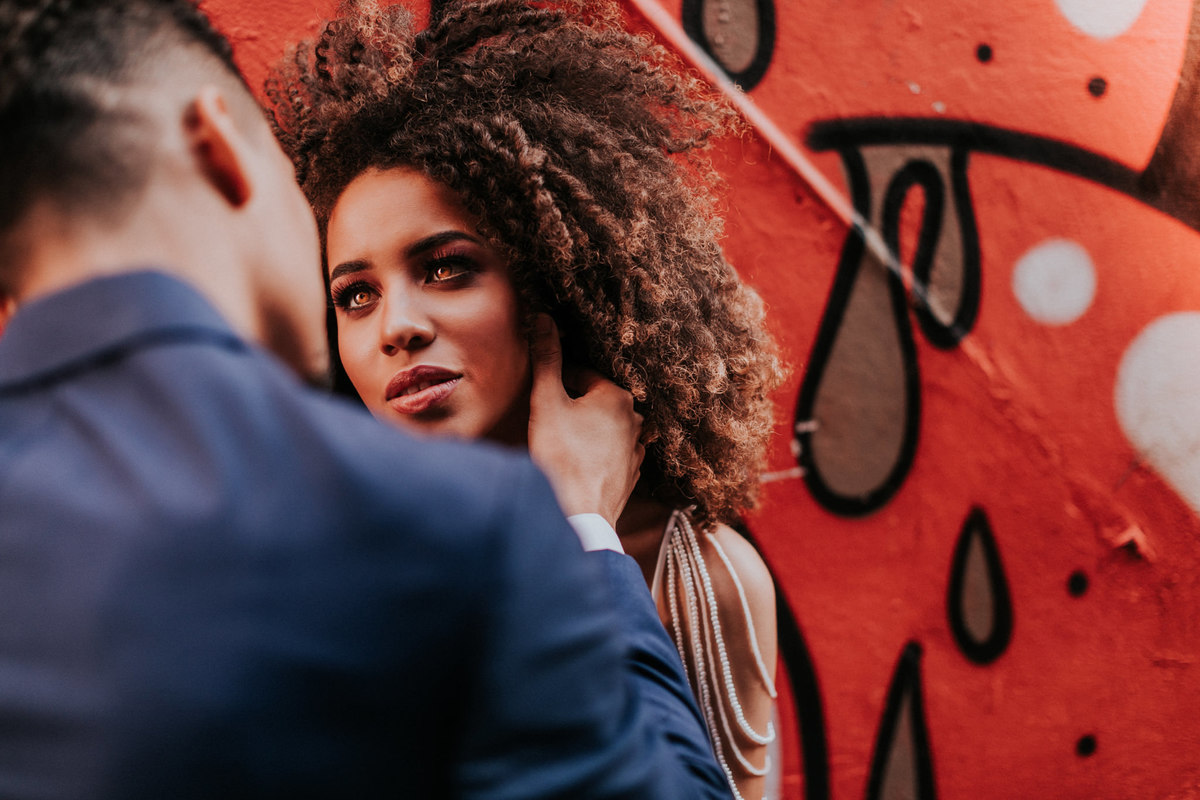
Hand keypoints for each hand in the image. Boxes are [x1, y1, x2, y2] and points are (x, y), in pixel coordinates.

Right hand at [527, 314, 643, 526]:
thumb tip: (543, 318)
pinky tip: (578, 466)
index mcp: (617, 395)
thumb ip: (547, 358)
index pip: (581, 376)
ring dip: (586, 431)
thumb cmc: (560, 456)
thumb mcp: (546, 400)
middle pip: (595, 401)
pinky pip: (612, 454)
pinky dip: (596, 455)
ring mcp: (637, 448)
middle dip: (573, 407)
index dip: (556, 386)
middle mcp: (635, 418)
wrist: (578, 515)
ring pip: (605, 428)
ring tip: (564, 447)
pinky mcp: (632, 475)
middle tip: (550, 425)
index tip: (542, 402)